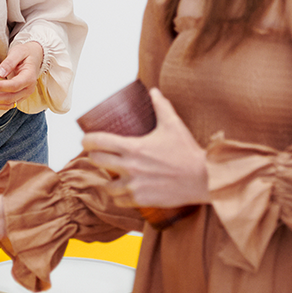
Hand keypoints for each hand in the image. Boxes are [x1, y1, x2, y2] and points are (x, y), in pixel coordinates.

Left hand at [0, 41, 43, 109]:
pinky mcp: (19, 96)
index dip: (0, 87)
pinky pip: (8, 104)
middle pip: (10, 98)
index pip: (14, 85)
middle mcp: (28, 89)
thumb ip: (9, 62)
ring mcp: (24, 94)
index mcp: (29, 77)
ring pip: (8, 104)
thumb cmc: (25, 53)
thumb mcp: (18, 52)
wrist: (34, 57)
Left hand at [81, 88, 208, 207]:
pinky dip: (120, 197)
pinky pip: (120, 201)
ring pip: (107, 185)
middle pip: (97, 162)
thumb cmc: (188, 151)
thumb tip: (154, 91)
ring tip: (113, 176)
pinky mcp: (141, 200)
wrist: (205, 178)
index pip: (97, 142)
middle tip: (99, 156)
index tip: (86, 140)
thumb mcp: (173, 125)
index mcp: (133, 147)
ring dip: (108, 180)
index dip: (87, 140)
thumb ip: (161, 106)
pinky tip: (124, 192)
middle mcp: (130, 167)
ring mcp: (134, 185)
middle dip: (95, 158)